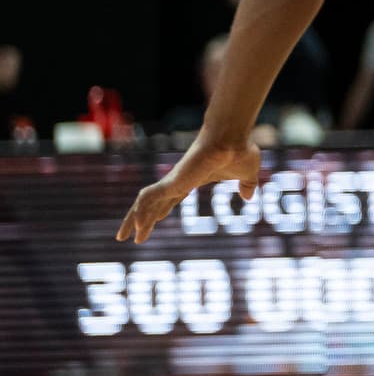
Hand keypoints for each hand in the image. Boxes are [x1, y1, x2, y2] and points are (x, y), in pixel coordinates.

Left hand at [116, 129, 262, 243]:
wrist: (232, 138)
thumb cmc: (239, 151)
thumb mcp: (248, 174)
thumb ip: (246, 185)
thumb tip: (249, 196)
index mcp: (190, 182)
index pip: (168, 201)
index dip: (157, 214)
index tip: (149, 225)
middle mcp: (177, 182)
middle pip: (152, 205)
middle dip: (138, 221)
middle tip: (124, 237)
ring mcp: (173, 181)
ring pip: (145, 204)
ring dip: (132, 221)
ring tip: (122, 238)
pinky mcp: (172, 181)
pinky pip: (151, 199)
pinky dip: (142, 212)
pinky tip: (137, 227)